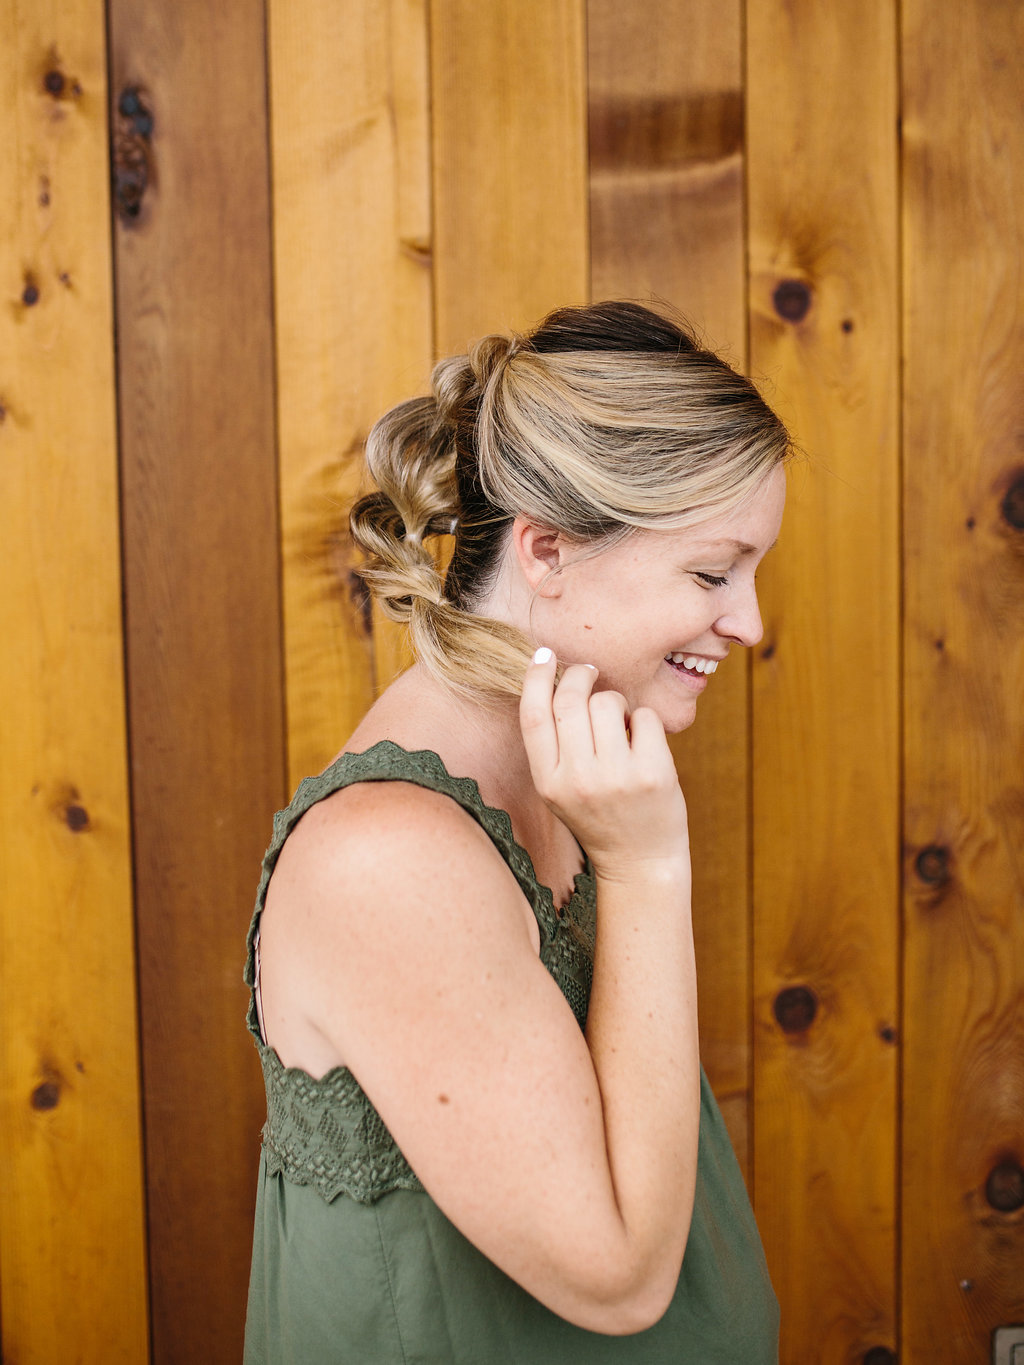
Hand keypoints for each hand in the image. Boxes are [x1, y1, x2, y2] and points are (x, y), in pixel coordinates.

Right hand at [519, 649, 688, 882]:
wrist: (639, 861)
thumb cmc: (599, 815)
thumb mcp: (561, 788)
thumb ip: (555, 744)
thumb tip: (556, 678)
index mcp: (549, 782)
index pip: (533, 716)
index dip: (536, 679)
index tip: (544, 656)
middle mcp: (578, 780)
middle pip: (570, 700)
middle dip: (580, 676)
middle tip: (589, 674)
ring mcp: (617, 778)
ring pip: (608, 702)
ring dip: (615, 701)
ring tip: (619, 724)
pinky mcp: (653, 774)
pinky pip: (644, 717)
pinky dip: (643, 721)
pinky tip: (641, 743)